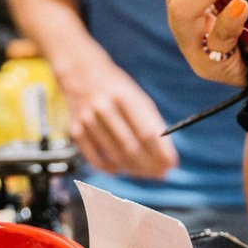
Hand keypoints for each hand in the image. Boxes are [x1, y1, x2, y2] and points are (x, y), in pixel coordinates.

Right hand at [56, 55, 177, 179]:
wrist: (81, 73)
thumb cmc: (117, 88)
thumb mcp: (138, 97)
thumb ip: (151, 123)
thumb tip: (165, 155)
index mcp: (125, 97)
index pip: (146, 132)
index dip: (160, 152)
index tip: (171, 165)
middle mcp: (104, 108)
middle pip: (130, 147)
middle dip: (149, 165)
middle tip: (161, 174)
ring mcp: (88, 120)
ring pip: (114, 156)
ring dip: (134, 169)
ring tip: (146, 173)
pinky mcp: (76, 131)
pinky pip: (95, 159)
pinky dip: (110, 169)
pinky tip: (122, 170)